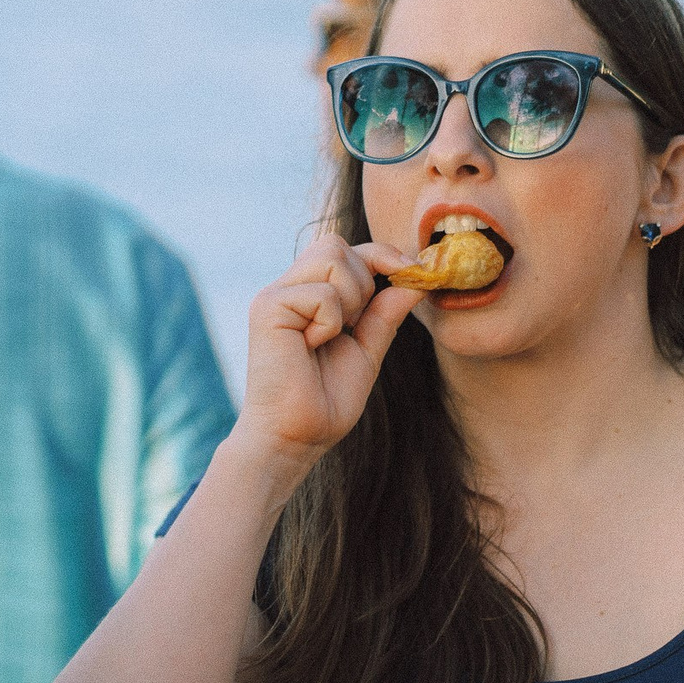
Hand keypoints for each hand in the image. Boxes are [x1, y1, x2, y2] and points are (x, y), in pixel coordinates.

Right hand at [237, 236, 424, 468]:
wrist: (296, 437)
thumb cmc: (324, 401)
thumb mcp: (366, 351)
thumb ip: (385, 314)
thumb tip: (415, 278)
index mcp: (307, 295)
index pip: (345, 250)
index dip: (381, 254)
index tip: (413, 269)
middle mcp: (287, 288)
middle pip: (337, 244)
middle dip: (364, 279)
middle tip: (352, 324)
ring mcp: (274, 296)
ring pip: (332, 258)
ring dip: (349, 299)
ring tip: (330, 336)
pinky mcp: (268, 307)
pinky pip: (323, 293)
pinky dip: (331, 323)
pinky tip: (311, 346)